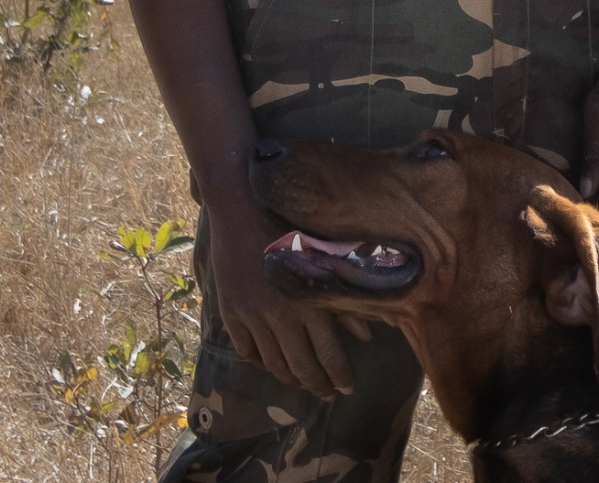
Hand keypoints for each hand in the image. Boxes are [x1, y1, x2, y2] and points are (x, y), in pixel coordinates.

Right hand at [208, 205, 371, 398]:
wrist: (241, 205)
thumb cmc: (291, 224)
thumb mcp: (326, 258)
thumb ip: (345, 298)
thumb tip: (368, 334)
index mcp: (310, 300)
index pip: (331, 356)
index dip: (341, 378)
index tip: (347, 388)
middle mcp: (281, 313)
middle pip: (302, 367)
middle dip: (318, 386)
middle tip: (328, 393)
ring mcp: (253, 315)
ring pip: (274, 364)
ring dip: (290, 378)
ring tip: (302, 382)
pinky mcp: (231, 311)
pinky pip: (246, 350)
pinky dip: (260, 362)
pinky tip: (271, 364)